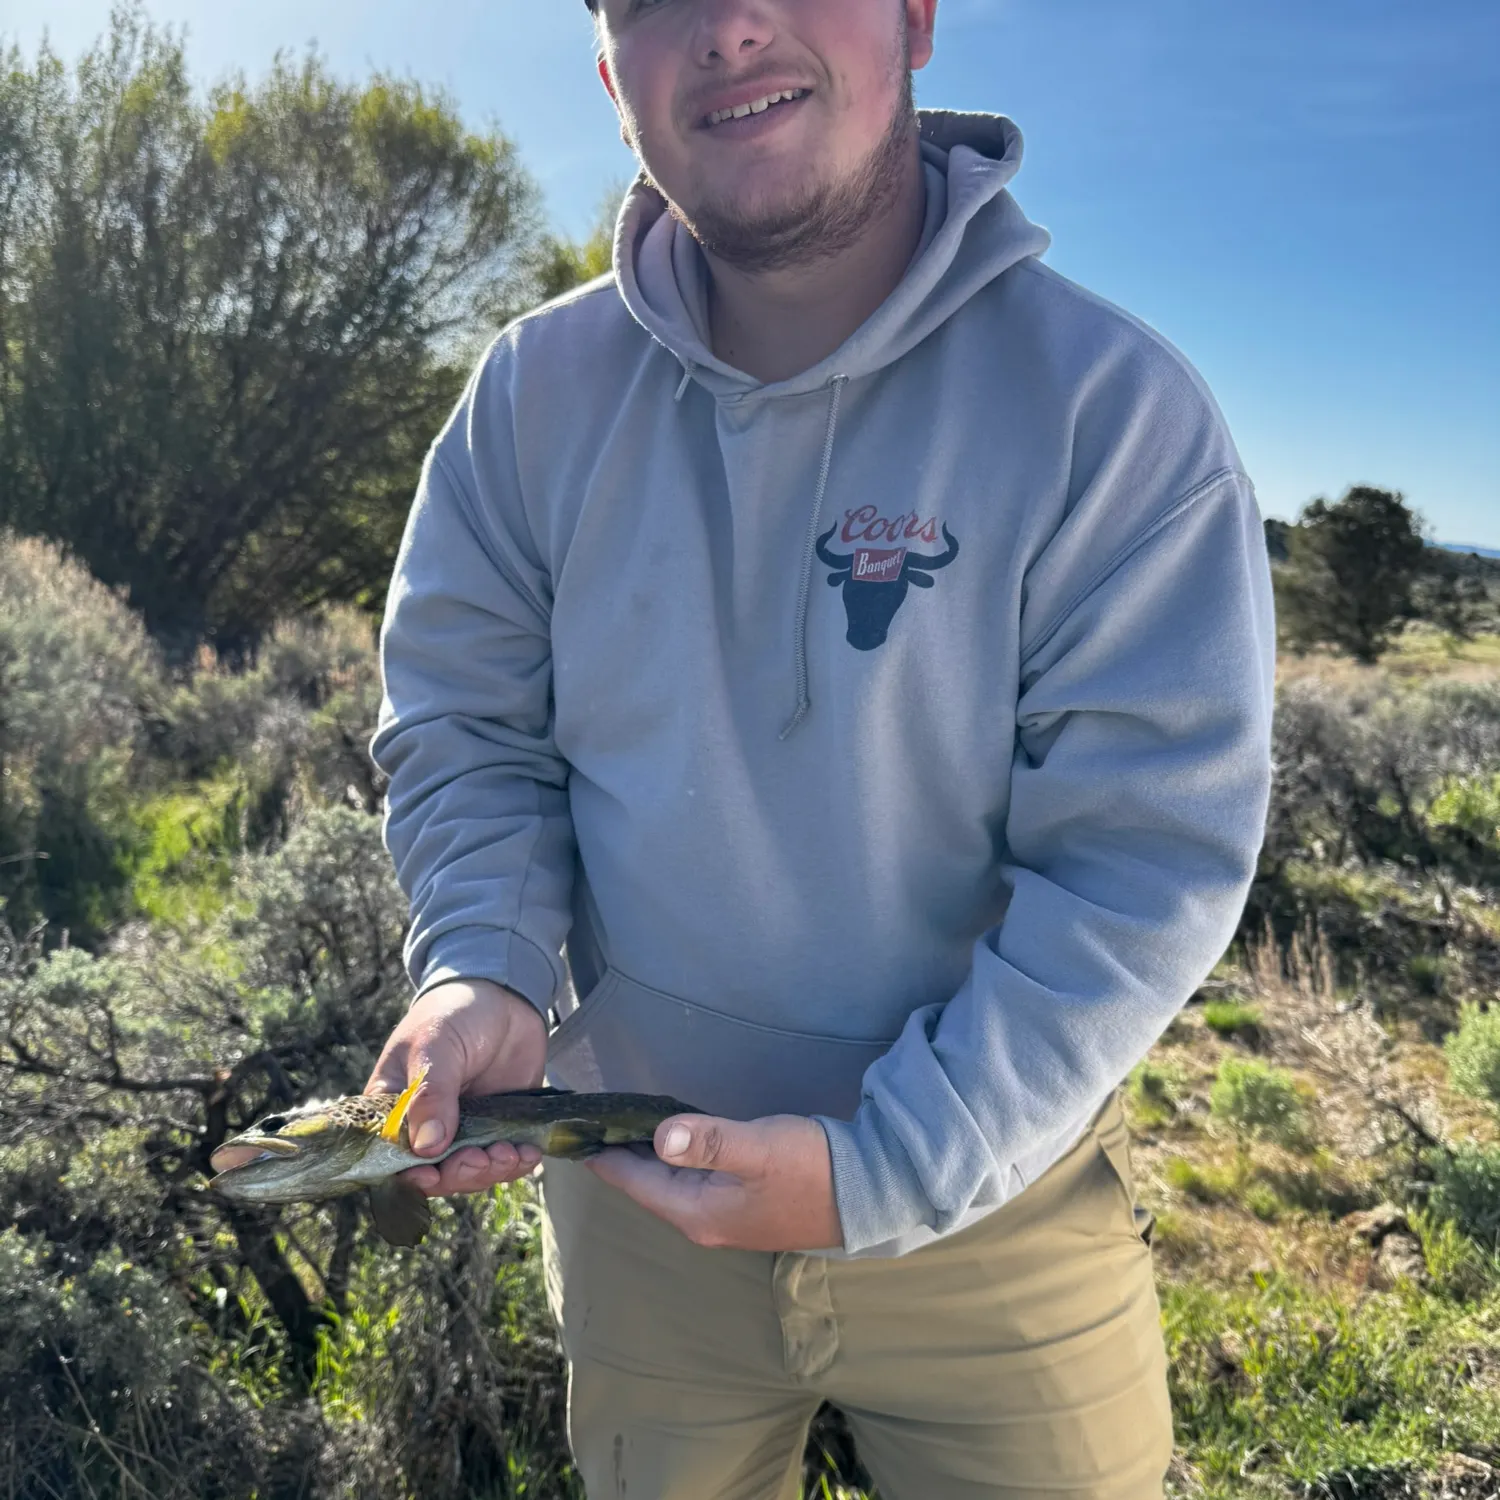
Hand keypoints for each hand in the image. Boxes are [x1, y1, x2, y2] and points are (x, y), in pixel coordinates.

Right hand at [365, 978, 547, 1196]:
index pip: (390, 1156)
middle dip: (459, 1174)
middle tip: (481, 1159)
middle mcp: (425, 1126)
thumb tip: (427, 1149)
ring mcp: (464, 1128)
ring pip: (471, 1171)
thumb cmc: (453, 1012)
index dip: (408, 1174)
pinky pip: (503, 1158)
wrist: (502, 994)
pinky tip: (527, 1155)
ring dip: (490, 1171)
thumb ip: (430, 1095)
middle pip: (435, 1173)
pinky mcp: (497, 1126)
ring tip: (510, 1154)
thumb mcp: (434, 1046)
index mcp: (393, 1109)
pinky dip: (515, 1163)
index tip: (430, 1175)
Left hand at [586, 1113, 842, 1252]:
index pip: (633, 1182)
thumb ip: (708, 1141)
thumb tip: (658, 1136)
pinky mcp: (745, 1203)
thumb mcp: (758, 1148)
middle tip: (587, 1117)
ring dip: (645, 1155)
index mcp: (698, 1213)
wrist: (871, 1191)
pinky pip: (692, 1180)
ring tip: (619, 1121)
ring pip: (669, 1183)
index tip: (569, 1129)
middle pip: (647, 1185)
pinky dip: (673, 1158)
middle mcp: (705, 1222)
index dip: (601, 1155)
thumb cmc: (811, 1168)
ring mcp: (727, 1216)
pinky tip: (671, 1136)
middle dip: (617, 1153)